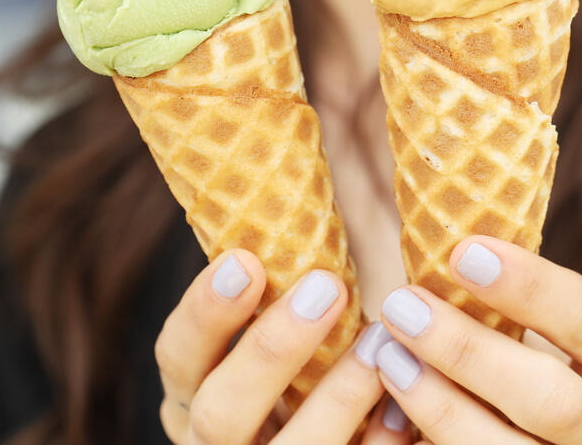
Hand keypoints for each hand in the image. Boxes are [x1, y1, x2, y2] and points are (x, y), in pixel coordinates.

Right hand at [155, 249, 411, 443]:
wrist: (322, 440)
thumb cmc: (301, 370)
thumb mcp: (268, 335)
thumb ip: (276, 287)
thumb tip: (305, 164)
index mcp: (195, 393)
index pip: (176, 356)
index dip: (205, 313)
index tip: (247, 259)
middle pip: (221, 414)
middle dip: (271, 351)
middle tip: (326, 286)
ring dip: (335, 399)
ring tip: (379, 342)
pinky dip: (377, 443)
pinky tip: (405, 408)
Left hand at [373, 236, 581, 444]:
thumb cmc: (573, 368)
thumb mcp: (578, 333)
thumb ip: (528, 301)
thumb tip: (440, 232)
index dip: (526, 286)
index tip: (461, 251)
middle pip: (549, 400)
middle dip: (468, 352)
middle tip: (402, 306)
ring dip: (439, 408)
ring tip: (388, 360)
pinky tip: (390, 417)